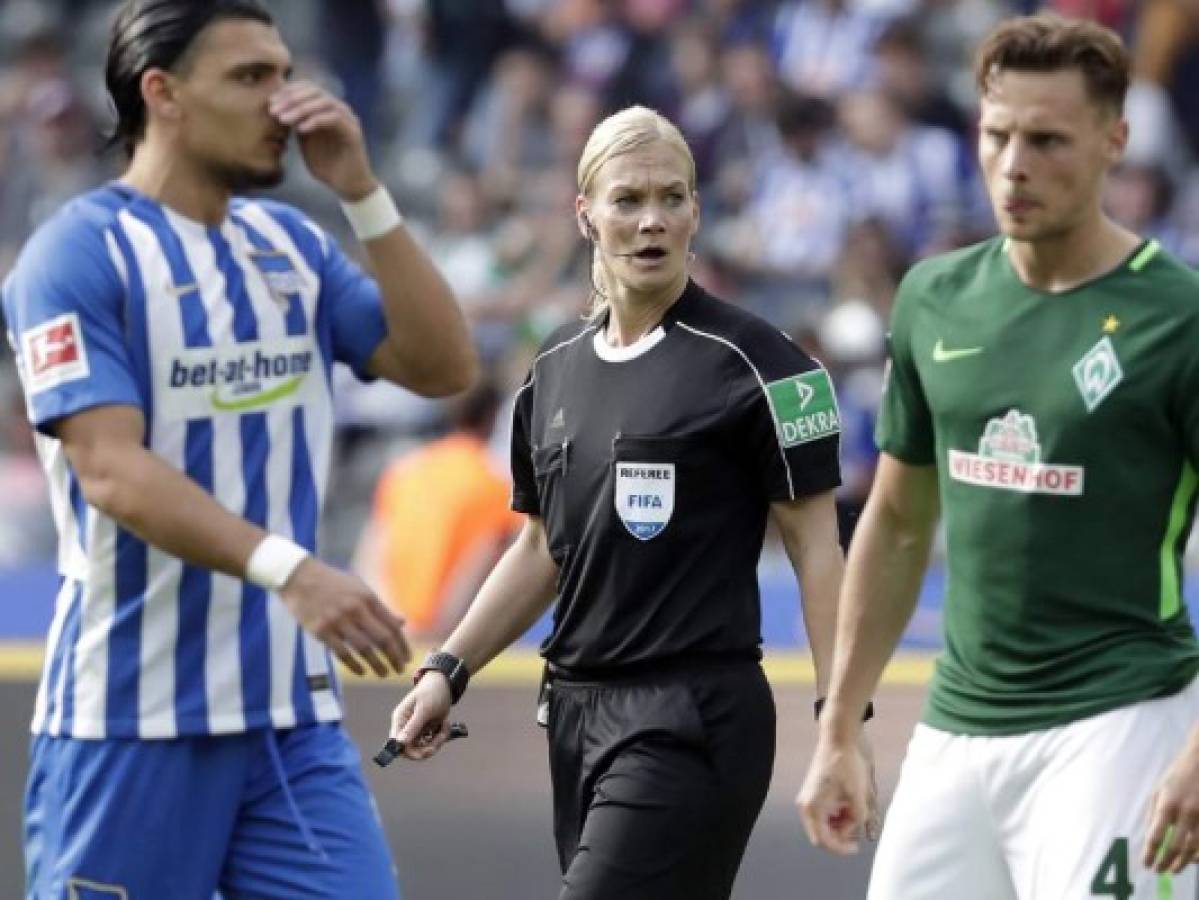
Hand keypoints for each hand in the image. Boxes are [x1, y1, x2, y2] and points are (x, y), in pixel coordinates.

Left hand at [268, 80, 375, 201]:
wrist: (348, 186)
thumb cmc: (327, 166)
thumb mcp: (305, 142)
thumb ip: (297, 125)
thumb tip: (278, 110)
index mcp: (328, 109)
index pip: (308, 88)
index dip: (288, 92)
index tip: (271, 103)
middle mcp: (340, 110)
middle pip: (315, 90)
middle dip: (291, 99)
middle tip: (274, 111)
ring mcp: (348, 119)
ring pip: (324, 101)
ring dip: (300, 108)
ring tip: (283, 120)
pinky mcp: (353, 132)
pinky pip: (334, 118)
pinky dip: (315, 121)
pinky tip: (301, 130)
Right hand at [279, 557, 409, 676]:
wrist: (299, 576)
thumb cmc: (333, 583)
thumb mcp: (360, 588)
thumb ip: (380, 607)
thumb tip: (401, 623)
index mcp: (368, 598)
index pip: (391, 625)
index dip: (402, 644)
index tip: (407, 657)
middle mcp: (355, 609)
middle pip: (382, 639)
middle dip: (394, 657)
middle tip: (400, 670)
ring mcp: (337, 620)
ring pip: (364, 648)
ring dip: (377, 664)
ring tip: (384, 673)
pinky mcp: (321, 630)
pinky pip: (341, 653)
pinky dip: (354, 665)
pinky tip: (362, 671)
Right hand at [390, 675, 453, 760]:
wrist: (444, 684)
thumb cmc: (432, 692)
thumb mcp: (424, 709)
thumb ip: (412, 726)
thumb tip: (399, 743)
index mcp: (400, 720)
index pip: (396, 744)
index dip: (409, 752)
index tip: (424, 752)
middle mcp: (405, 727)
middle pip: (411, 750)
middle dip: (427, 748)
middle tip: (439, 740)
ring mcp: (415, 729)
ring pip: (423, 748)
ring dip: (437, 742)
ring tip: (445, 726)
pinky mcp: (425, 730)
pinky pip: (431, 742)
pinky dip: (441, 736)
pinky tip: (445, 724)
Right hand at [797, 729, 880, 854]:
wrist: (839, 739)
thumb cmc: (846, 765)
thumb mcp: (857, 796)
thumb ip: (857, 818)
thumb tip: (857, 829)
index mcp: (812, 808)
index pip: (823, 841)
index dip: (840, 848)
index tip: (856, 847)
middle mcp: (806, 806)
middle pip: (823, 833)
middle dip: (842, 833)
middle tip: (858, 826)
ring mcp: (810, 799)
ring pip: (825, 823)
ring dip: (842, 823)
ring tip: (856, 811)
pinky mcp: (815, 793)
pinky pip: (826, 812)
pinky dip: (839, 813)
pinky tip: (850, 804)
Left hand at [1143, 735, 1198, 872]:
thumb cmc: (1176, 777)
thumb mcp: (1158, 791)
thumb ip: (1153, 814)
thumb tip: (1149, 837)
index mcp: (1167, 805)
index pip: (1156, 836)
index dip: (1150, 853)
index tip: (1146, 865)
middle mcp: (1185, 813)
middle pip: (1175, 847)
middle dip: (1166, 862)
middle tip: (1160, 871)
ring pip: (1193, 850)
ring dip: (1182, 863)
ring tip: (1174, 869)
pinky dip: (1197, 855)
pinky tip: (1191, 860)